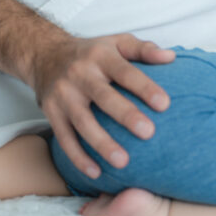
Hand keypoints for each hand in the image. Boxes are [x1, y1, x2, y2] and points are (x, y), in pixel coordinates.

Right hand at [33, 34, 174, 178]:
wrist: (45, 54)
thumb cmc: (92, 52)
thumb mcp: (118, 42)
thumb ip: (145, 49)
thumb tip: (171, 57)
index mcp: (100, 56)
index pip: (125, 72)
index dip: (144, 87)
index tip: (164, 104)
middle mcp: (80, 75)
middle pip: (104, 97)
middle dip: (126, 115)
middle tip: (148, 133)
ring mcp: (63, 95)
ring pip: (83, 122)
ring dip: (102, 143)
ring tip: (123, 162)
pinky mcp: (51, 113)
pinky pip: (65, 138)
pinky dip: (78, 157)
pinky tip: (95, 172)